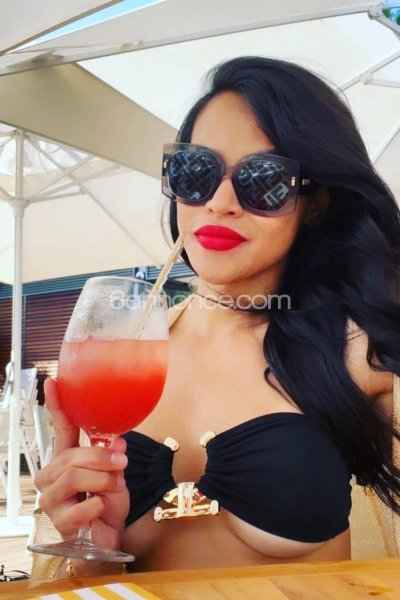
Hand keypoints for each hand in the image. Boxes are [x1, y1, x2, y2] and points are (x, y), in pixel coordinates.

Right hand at [35, 378, 128, 550]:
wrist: (107, 538)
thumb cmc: (107, 505)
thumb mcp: (116, 475)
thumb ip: (113, 457)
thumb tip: (117, 442)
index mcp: (66, 460)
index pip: (60, 429)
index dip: (56, 405)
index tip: (53, 383)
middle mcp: (52, 477)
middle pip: (71, 456)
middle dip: (101, 458)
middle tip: (121, 463)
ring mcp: (51, 500)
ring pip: (74, 476)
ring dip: (102, 480)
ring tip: (113, 487)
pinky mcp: (58, 522)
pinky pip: (82, 506)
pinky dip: (99, 505)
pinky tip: (100, 509)